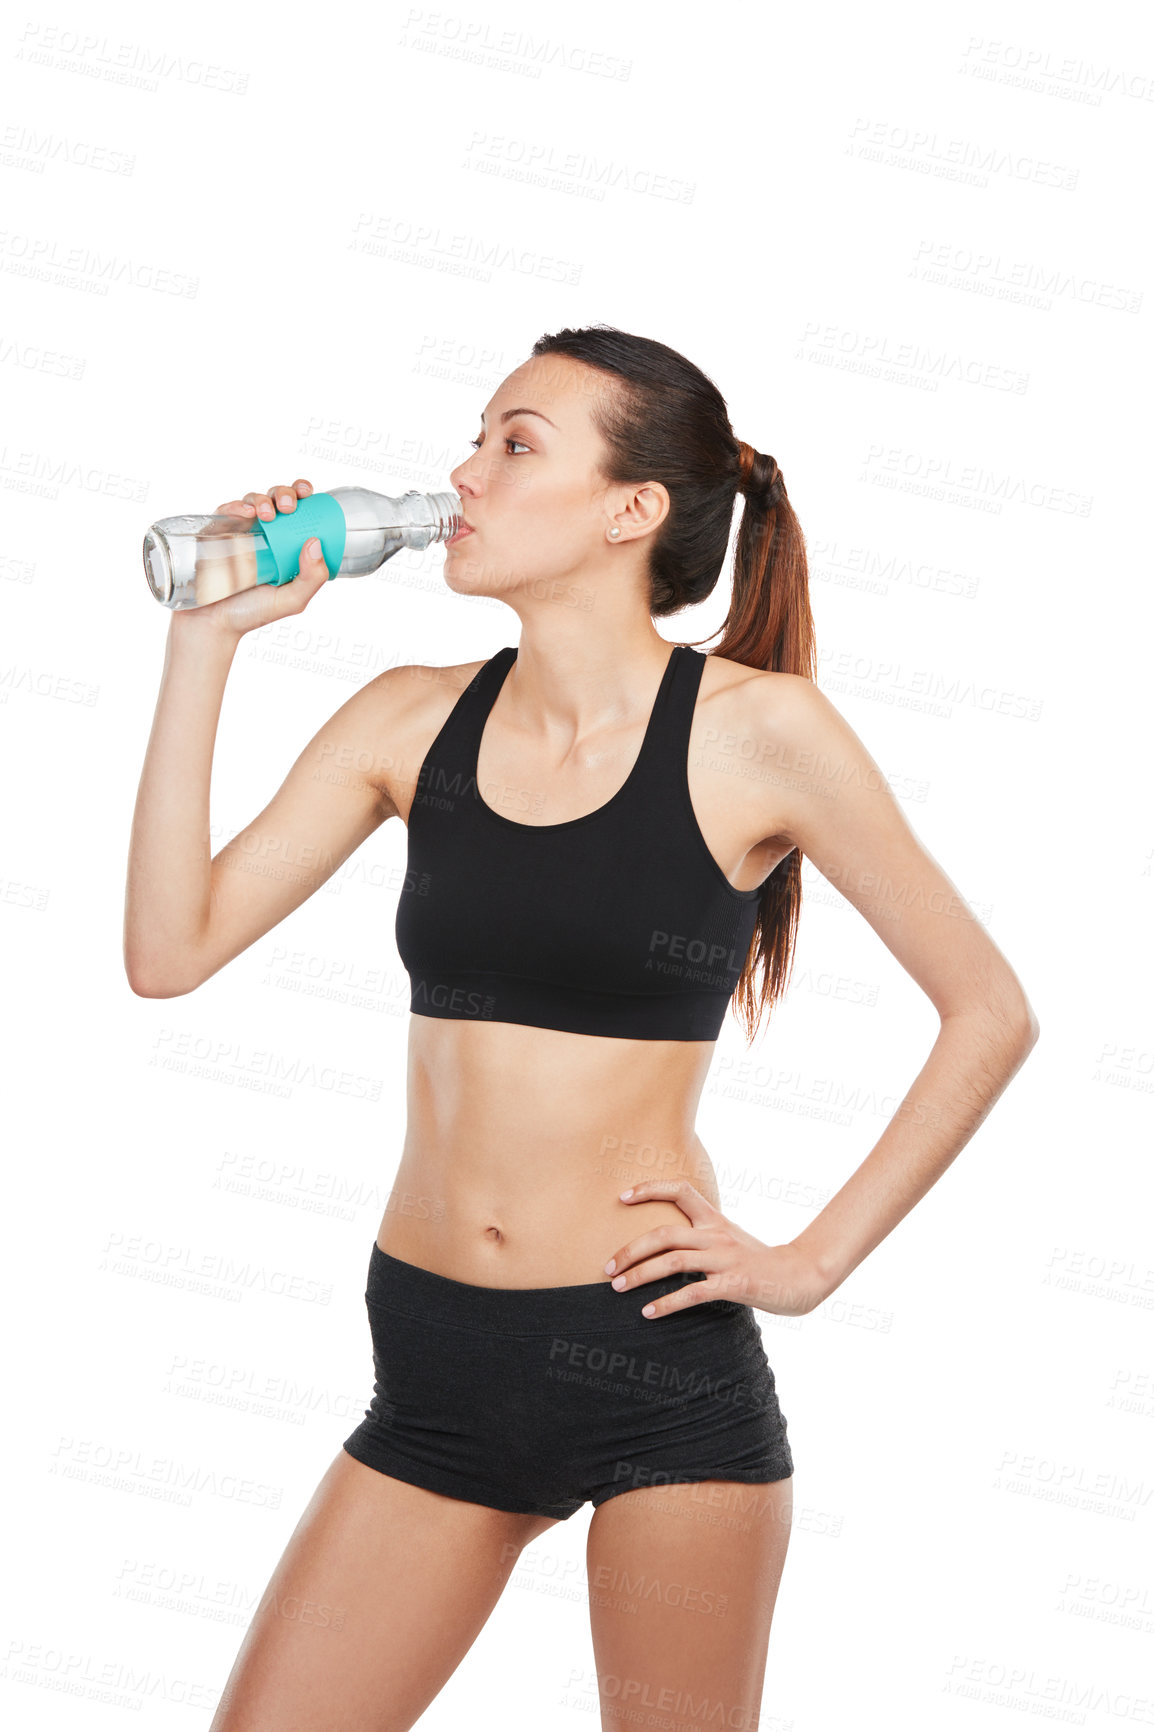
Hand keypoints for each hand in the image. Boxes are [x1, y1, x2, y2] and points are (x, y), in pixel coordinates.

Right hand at [172, 479, 328, 639]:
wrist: (213, 624)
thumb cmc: (251, 613)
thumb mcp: (291, 600)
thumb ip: (311, 578)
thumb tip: (316, 543)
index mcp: (285, 544)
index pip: (298, 511)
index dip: (303, 493)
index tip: (309, 493)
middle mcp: (263, 534)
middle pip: (276, 498)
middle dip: (285, 493)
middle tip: (289, 508)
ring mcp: (238, 531)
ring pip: (252, 500)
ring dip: (262, 499)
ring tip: (267, 515)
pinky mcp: (215, 533)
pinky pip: (224, 511)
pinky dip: (235, 506)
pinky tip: (245, 514)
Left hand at [603, 1179, 827, 1319]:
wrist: (800, 1277)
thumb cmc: (758, 1261)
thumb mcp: (729, 1239)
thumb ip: (701, 1237)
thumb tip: (665, 1245)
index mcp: (714, 1219)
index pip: (680, 1190)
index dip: (649, 1188)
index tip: (621, 1197)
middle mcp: (716, 1234)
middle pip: (664, 1233)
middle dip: (630, 1249)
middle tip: (606, 1267)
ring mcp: (725, 1258)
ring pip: (673, 1261)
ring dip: (640, 1274)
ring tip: (617, 1288)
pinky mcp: (734, 1284)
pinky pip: (693, 1292)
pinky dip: (667, 1303)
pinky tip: (648, 1312)